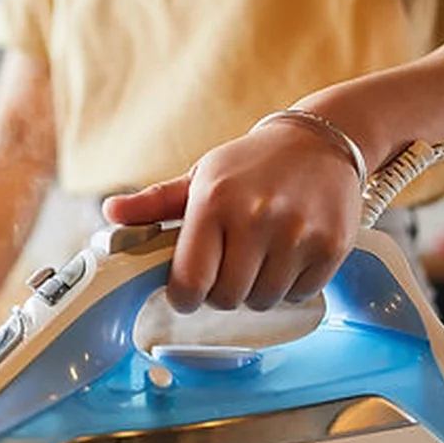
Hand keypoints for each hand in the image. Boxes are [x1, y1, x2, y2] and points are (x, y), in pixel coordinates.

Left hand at [102, 118, 362, 312]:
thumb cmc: (251, 165)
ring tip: (260, 258)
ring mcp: (297, 233)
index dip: (185, 296)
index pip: (190, 282)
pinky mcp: (331, 245)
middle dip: (222, 293)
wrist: (320, 141)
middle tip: (230, 267)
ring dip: (257, 291)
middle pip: (226, 299)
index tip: (189, 290)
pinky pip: (300, 295)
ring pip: (263, 301)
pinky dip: (291, 286)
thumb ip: (155, 203)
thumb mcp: (201, 177)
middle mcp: (256, 217)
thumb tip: (111, 213)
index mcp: (214, 201)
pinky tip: (289, 255)